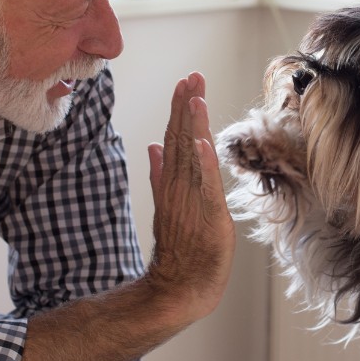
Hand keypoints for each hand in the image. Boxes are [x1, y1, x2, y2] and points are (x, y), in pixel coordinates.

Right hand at [146, 72, 236, 324]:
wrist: (181, 284)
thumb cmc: (180, 248)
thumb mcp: (167, 205)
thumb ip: (159, 175)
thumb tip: (153, 146)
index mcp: (173, 180)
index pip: (176, 137)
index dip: (181, 109)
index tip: (186, 82)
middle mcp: (180, 185)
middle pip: (182, 138)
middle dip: (187, 106)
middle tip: (192, 77)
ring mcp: (191, 199)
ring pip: (192, 155)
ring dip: (194, 125)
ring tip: (195, 96)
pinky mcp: (206, 214)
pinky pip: (205, 184)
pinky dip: (204, 163)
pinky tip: (203, 142)